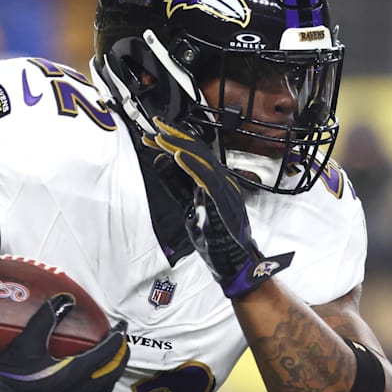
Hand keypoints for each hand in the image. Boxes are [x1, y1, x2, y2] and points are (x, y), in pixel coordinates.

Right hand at [0, 294, 128, 391]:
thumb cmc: (9, 375)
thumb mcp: (27, 342)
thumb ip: (47, 317)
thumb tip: (66, 297)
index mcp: (76, 373)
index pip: (108, 352)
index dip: (118, 338)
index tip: (121, 327)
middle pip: (112, 374)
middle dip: (120, 357)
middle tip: (121, 344)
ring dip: (110, 376)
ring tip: (108, 363)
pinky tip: (90, 390)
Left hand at [144, 116, 292, 297]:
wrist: (238, 265)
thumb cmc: (217, 241)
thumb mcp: (191, 208)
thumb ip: (178, 186)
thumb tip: (164, 164)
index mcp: (215, 183)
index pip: (194, 155)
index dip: (174, 142)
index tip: (154, 134)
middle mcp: (222, 182)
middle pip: (198, 152)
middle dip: (175, 137)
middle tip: (155, 126)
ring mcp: (225, 191)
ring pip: (202, 161)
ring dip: (179, 147)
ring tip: (161, 136)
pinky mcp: (223, 203)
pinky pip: (207, 180)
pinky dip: (192, 166)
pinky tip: (178, 156)